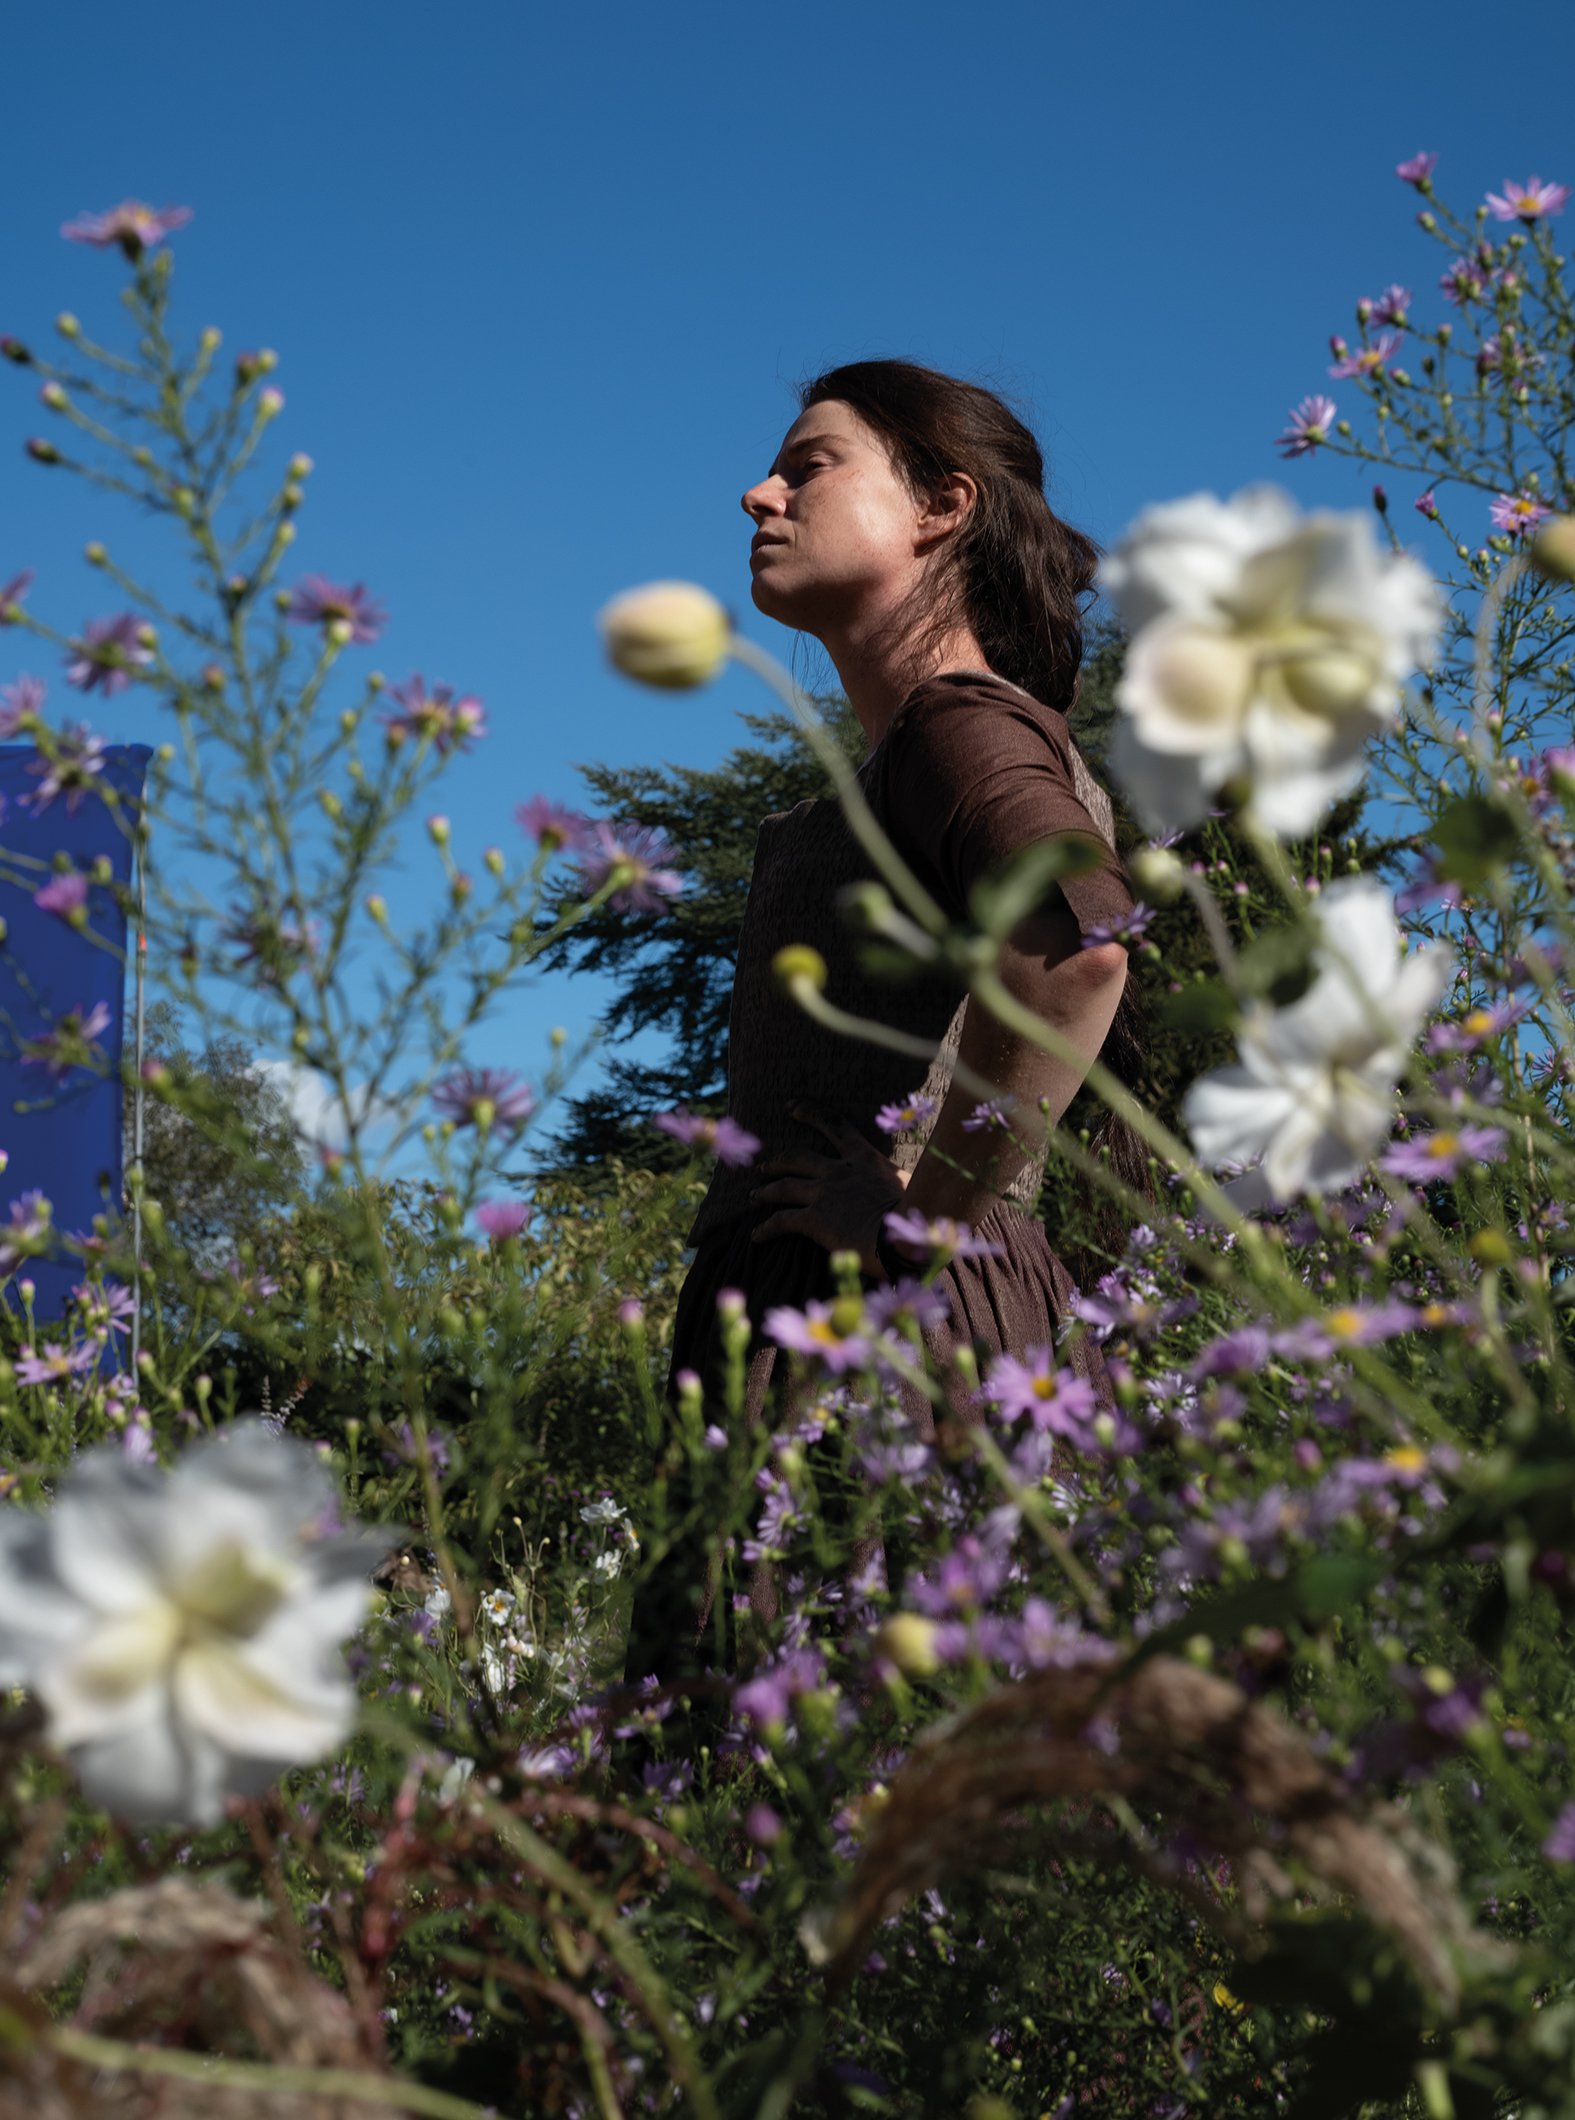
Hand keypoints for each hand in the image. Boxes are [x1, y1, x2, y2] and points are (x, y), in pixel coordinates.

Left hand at [750, 1105, 909, 1272]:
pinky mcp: (814, 1219)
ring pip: (783, 1186)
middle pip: (797, 1157)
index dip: (810, 1113)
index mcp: (864, 1157)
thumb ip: (895, 1178)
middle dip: (777, 1159)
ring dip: (765, 1190)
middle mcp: (838, 1170)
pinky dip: (765, 1228)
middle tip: (762, 1164)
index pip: (834, 1124)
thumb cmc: (914, 1214)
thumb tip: (904, 1181)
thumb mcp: (908, 1185)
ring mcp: (823, 1193)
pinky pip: (781, 1220)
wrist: (902, 1239)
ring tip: (754, 1195)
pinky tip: (756, 1236)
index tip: (792, 1107)